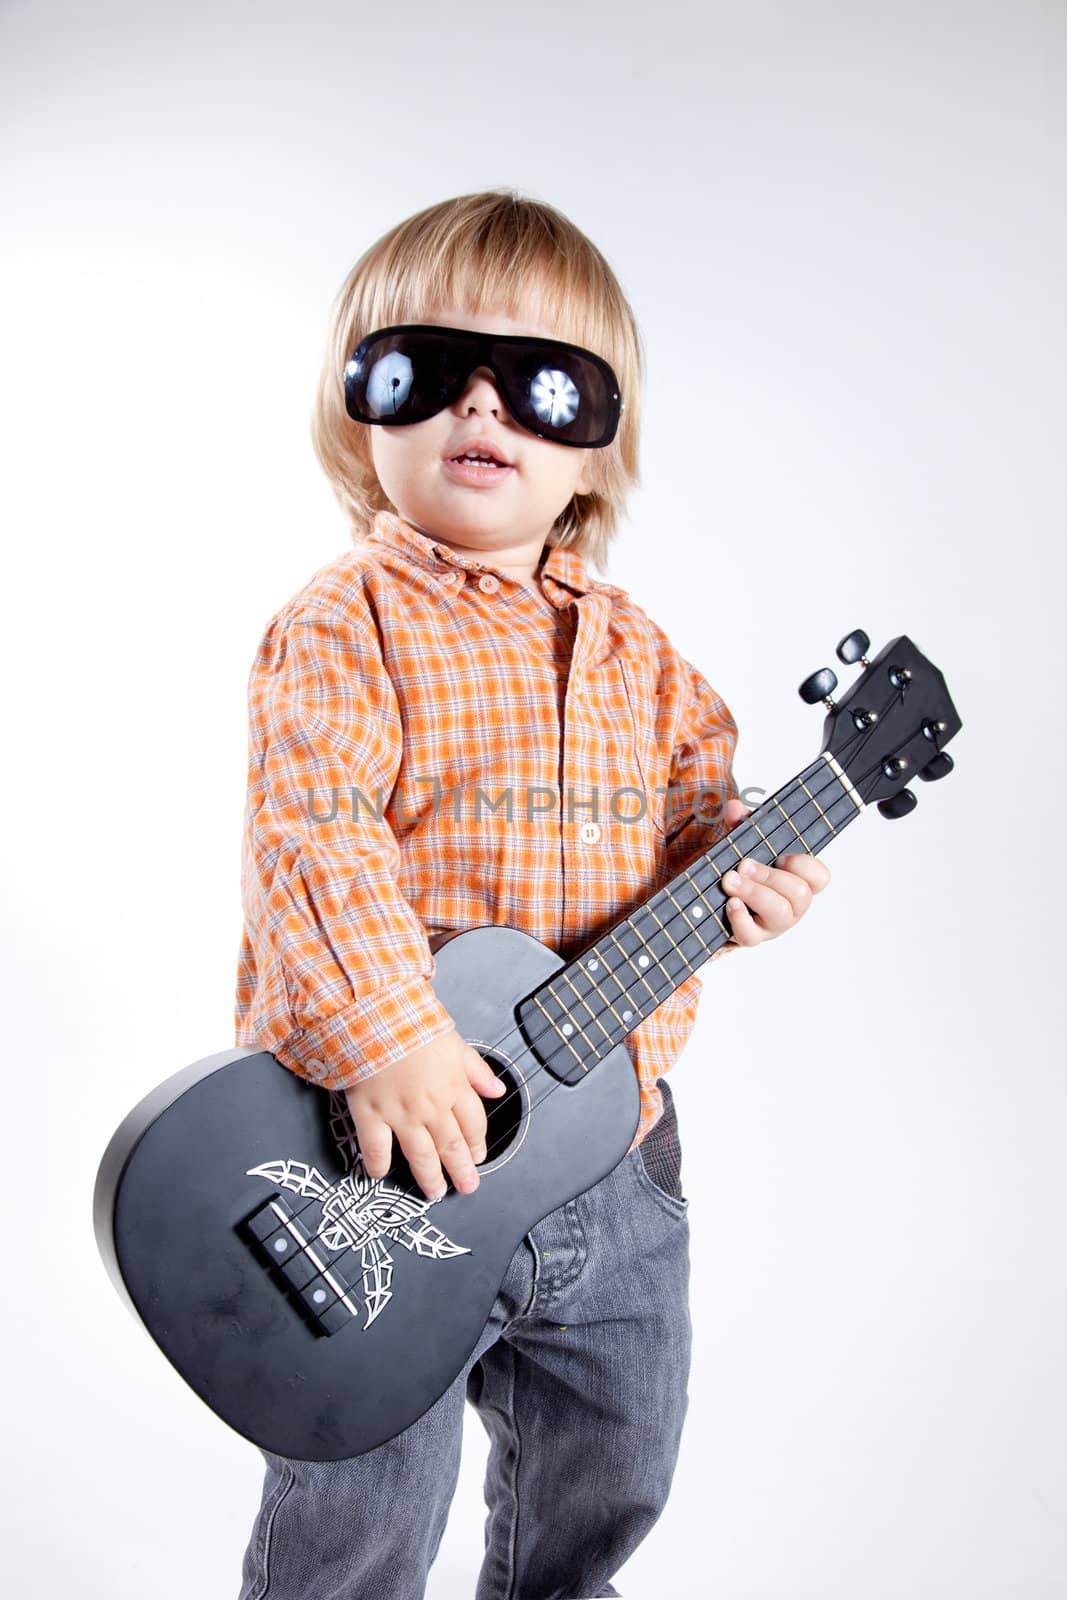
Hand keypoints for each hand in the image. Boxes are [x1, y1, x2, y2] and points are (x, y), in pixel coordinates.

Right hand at [344, 1028, 505, 1202]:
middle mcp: (431, 1107)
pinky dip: (378, 1165)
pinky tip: (380, 1174)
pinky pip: (376, 1148)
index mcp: (454, 1086)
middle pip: (452, 1146)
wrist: (373, 1016)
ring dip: (430, 1177)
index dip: (478, 1142)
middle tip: (467, 1185)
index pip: (474, 1124)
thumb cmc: (411, 1023)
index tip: (478, 1155)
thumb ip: (477, 1069)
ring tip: (435, 1192)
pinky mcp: (370, 1114)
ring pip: (420, 1155)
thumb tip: (498, 1089)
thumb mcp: (454, 1041)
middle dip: (462, 1170)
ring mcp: (400, 1114)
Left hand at [717, 797, 830, 947]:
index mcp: (797, 881)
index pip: (820, 877)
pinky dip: (740, 918)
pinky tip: (730, 903)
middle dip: (769, 875)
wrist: (715, 903)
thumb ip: (742, 825)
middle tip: (743, 864)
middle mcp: (792, 906)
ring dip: (754, 892)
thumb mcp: (743, 846)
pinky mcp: (751, 937)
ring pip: (779, 913)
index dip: (805, 865)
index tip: (780, 856)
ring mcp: (773, 924)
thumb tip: (736, 808)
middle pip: (799, 893)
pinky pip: (752, 936)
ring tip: (730, 880)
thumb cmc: (742, 874)